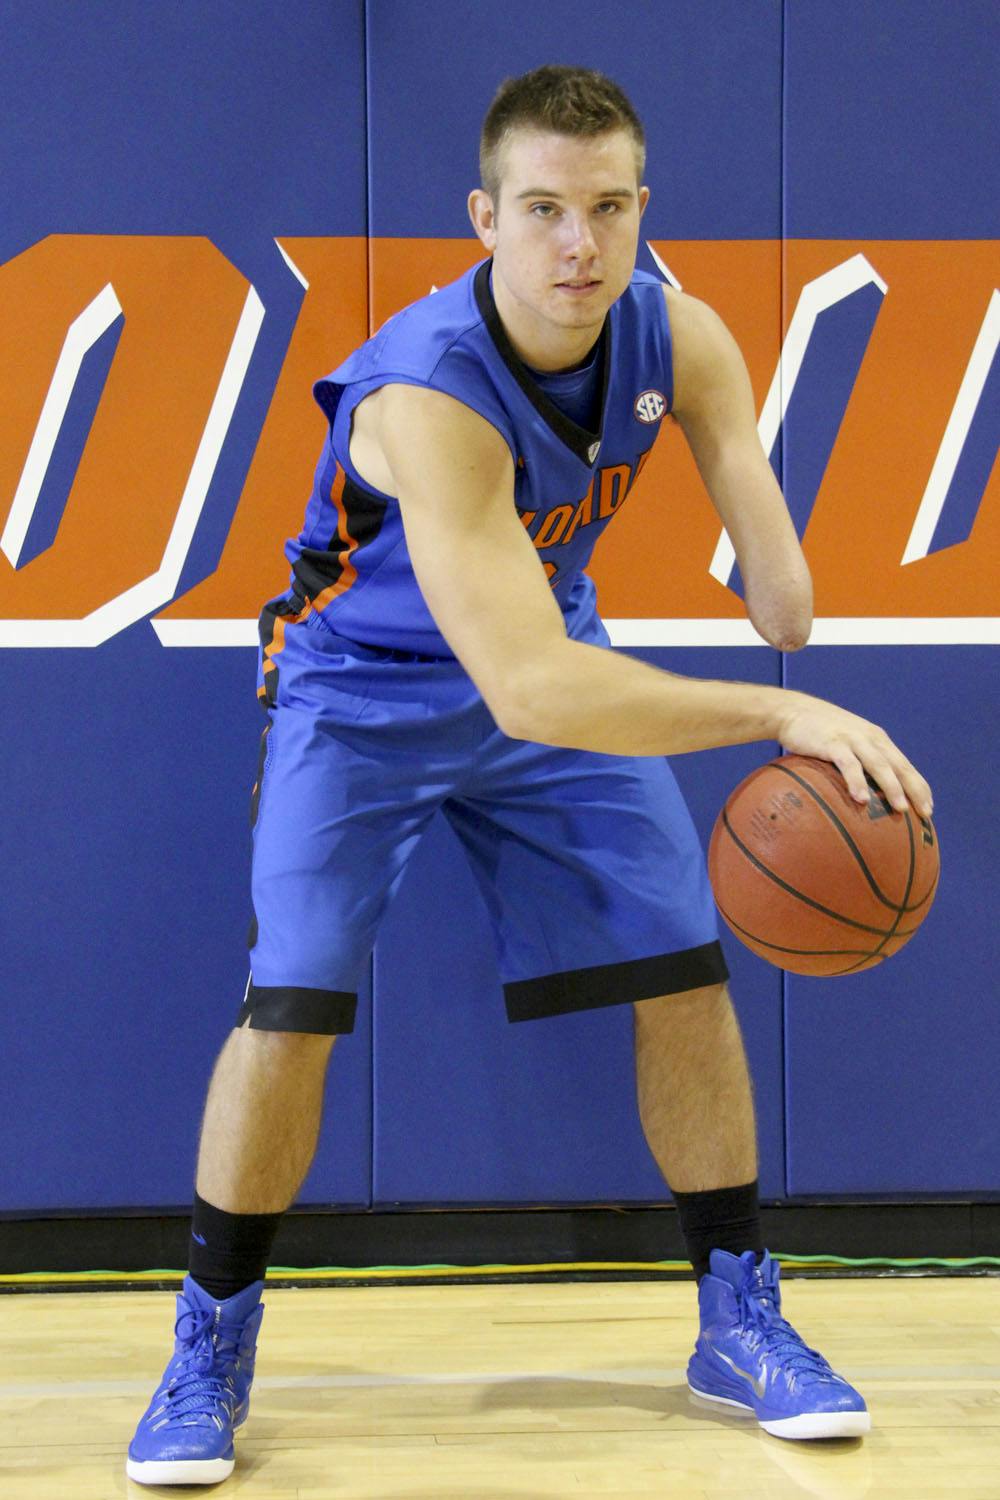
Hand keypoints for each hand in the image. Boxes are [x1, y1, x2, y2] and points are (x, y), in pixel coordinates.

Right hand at [777, 692, 932, 816]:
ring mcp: (853, 739)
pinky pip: (849, 765)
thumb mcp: (845, 744)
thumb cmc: (818, 732)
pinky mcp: (833, 743)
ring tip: (901, 809)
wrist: (792, 710)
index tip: (928, 809)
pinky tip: (861, 800)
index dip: (919, 787)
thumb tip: (865, 797)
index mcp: (878, 740)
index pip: (905, 765)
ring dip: (892, 788)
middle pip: (900, 766)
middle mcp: (871, 738)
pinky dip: (857, 782)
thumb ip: (857, 763)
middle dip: (915, 790)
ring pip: (879, 765)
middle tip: (925, 813)